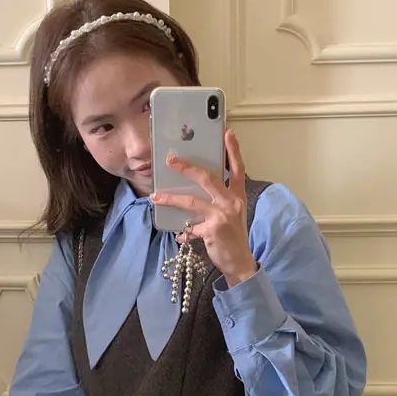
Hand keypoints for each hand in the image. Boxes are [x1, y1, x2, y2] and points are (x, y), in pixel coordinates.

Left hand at [151, 129, 257, 286]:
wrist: (240, 262)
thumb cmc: (233, 237)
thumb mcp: (231, 215)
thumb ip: (217, 202)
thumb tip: (194, 193)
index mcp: (238, 196)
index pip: (238, 168)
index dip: (233, 151)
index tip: (228, 133)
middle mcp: (232, 202)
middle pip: (208, 178)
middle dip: (187, 167)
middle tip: (171, 160)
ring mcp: (222, 215)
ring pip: (192, 201)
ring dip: (171, 199)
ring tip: (156, 197)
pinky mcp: (212, 230)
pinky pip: (190, 227)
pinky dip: (184, 231)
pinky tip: (179, 235)